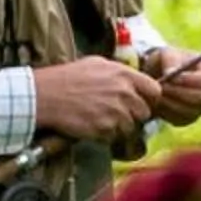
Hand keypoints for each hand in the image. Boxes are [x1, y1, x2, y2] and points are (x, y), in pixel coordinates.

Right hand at [30, 56, 160, 140]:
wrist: (45, 95)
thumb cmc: (67, 77)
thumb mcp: (96, 64)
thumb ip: (120, 72)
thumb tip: (134, 81)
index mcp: (124, 74)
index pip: (155, 90)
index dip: (149, 99)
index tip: (142, 102)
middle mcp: (124, 93)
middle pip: (145, 112)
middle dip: (134, 115)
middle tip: (117, 114)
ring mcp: (115, 112)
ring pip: (130, 127)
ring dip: (119, 127)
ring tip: (100, 119)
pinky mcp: (105, 128)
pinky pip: (114, 136)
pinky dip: (105, 135)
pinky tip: (91, 125)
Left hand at [144, 48, 200, 126]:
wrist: (159, 76)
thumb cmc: (166, 61)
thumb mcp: (166, 53)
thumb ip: (170, 60)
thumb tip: (171, 73)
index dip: (191, 79)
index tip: (171, 77)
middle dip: (180, 93)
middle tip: (161, 87)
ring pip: (192, 110)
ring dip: (172, 103)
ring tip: (157, 93)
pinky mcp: (192, 118)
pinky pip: (182, 120)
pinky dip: (168, 113)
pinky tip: (158, 102)